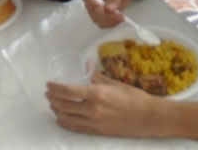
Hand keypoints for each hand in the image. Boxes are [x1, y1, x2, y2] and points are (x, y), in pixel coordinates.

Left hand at [46, 72, 161, 136]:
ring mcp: (94, 122)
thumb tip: (87, 66)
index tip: (49, 84)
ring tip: (53, 103)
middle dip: (53, 98)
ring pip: (67, 118)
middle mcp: (92, 109)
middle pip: (64, 105)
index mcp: (97, 94)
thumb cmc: (135, 98)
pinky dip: (65, 122)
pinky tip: (61, 118)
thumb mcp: (115, 84)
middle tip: (48, 93)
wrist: (149, 118)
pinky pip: (75, 128)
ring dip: (56, 110)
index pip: (68, 91)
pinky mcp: (97, 131)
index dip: (55, 88)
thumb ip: (98, 76)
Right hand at [82, 0, 133, 27]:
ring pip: (96, 19)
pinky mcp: (99, 15)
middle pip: (91, 10)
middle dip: (105, 15)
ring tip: (121, 17)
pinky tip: (119, 19)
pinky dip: (110, 23)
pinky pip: (101, 23)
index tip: (103, 9)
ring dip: (108, 21)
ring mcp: (94, 8)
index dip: (93, 4)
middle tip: (119, 16)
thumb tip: (109, 10)